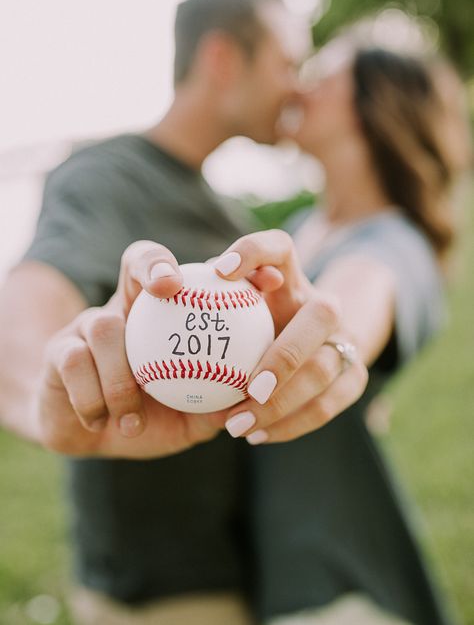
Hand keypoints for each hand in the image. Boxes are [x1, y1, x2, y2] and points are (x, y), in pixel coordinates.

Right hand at [35, 242, 228, 458]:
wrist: (87, 438)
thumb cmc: (147, 421)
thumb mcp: (188, 418)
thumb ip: (217, 406)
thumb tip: (256, 400)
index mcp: (162, 318)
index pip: (186, 277)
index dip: (214, 268)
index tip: (228, 274)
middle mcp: (126, 308)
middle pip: (136, 261)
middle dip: (154, 265)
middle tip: (170, 287)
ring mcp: (87, 324)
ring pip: (104, 326)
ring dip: (120, 380)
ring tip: (133, 421)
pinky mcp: (58, 350)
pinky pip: (75, 364)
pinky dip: (92, 398)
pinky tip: (102, 422)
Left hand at [212, 230, 368, 443]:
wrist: (294, 347)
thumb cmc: (234, 326)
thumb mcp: (214, 307)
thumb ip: (196, 296)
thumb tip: (163, 287)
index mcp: (287, 276)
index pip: (278, 247)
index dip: (255, 252)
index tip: (221, 273)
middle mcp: (321, 302)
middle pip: (322, 315)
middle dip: (288, 354)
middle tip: (247, 389)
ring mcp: (344, 339)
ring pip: (327, 369)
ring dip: (285, 402)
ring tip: (237, 426)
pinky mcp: (353, 375)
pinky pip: (329, 405)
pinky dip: (293, 424)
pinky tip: (256, 437)